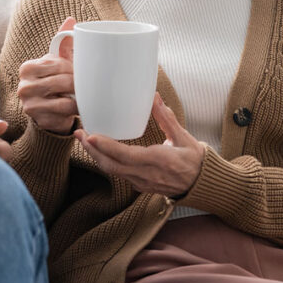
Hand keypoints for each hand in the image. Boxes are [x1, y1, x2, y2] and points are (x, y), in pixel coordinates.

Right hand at [17, 17, 79, 134]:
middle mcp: (24, 87)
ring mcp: (30, 105)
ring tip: (86, 96)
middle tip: (90, 85)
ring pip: (65, 100)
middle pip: (62, 81)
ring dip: (79, 98)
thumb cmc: (54, 81)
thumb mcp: (57, 62)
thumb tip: (71, 20)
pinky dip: (75, 111)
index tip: (82, 72)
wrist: (48, 111)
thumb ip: (63, 42)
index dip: (74, 68)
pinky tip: (79, 107)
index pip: (58, 64)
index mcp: (28, 68)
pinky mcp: (39, 120)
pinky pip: (65, 114)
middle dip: (78, 83)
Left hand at [74, 93, 204, 196]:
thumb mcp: (183, 137)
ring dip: (97, 156)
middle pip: (111, 165)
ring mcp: (142, 182)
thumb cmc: (195, 160)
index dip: (105, 146)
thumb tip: (154, 97)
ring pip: (113, 171)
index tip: (89, 136)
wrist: (202, 185)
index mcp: (157, 161)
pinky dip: (107, 162)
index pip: (125, 155)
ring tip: (85, 140)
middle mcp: (146, 174)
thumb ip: (166, 118)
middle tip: (79, 133)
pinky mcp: (141, 185)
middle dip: (92, 150)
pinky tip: (101, 151)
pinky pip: (119, 174)